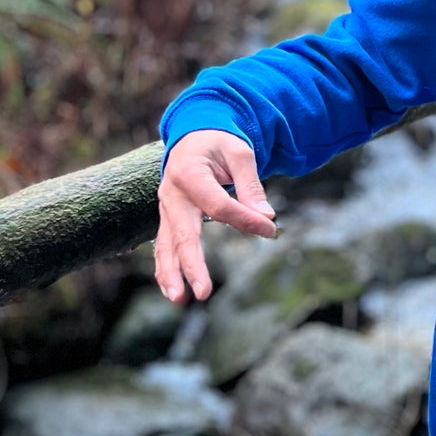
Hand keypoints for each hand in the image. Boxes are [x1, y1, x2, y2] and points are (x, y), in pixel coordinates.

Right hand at [155, 130, 277, 304]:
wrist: (193, 135)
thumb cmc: (218, 143)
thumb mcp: (239, 152)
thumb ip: (250, 185)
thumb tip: (266, 216)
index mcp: (189, 173)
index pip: (218, 205)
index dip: (245, 219)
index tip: (270, 229)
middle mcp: (171, 194)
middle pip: (183, 234)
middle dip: (192, 265)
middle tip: (204, 292)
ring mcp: (166, 209)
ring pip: (166, 245)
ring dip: (172, 274)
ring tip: (180, 300)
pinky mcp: (168, 219)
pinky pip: (164, 246)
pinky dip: (166, 268)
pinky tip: (173, 290)